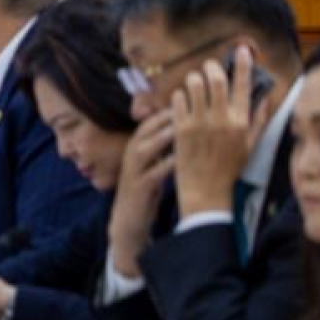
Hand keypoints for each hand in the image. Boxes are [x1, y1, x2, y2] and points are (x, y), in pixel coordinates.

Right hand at [109, 111, 177, 276]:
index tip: (189, 100)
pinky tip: (185, 160)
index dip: (168, 109)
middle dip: (167, 117)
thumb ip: (161, 147)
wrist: (128, 219)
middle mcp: (131, 154)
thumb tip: (181, 127)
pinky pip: (154, 172)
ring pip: (148, 147)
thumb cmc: (145, 189)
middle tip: (190, 107)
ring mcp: (133, 170)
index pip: (149, 121)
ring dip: (165, 136)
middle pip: (147, 129)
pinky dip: (168, 164)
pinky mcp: (138, 187)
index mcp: (135, 146)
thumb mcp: (150, 163)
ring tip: (186, 127)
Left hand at [169, 48, 255, 217]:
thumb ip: (257, 120)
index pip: (243, 85)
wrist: (205, 189)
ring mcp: (198, 123)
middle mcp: (220, 119)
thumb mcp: (250, 145)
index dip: (242, 64)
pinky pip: (177, 99)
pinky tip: (183, 99)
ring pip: (193, 85)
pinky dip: (180, 95)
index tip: (241, 49)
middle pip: (215, 79)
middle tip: (209, 67)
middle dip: (212, 67)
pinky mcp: (179, 128)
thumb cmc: (229, 168)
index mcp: (240, 121)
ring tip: (194, 83)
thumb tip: (264, 99)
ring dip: (194, 79)